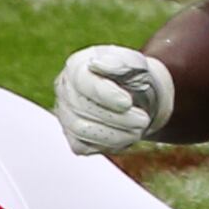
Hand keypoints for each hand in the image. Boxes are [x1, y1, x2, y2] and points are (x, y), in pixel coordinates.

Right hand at [55, 44, 174, 154]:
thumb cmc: (134, 76)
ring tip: (140, 128)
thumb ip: (121, 61)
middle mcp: (65, 89)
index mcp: (77, 65)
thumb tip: (98, 64)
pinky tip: (127, 135)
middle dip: (116, 117)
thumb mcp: (136, 63)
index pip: (82, 80)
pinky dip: (108, 144)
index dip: (104, 94)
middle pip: (81, 108)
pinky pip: (83, 146)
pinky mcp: (72, 137)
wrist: (140, 97)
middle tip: (144, 120)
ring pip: (80, 129)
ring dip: (114, 133)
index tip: (127, 103)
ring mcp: (66, 114)